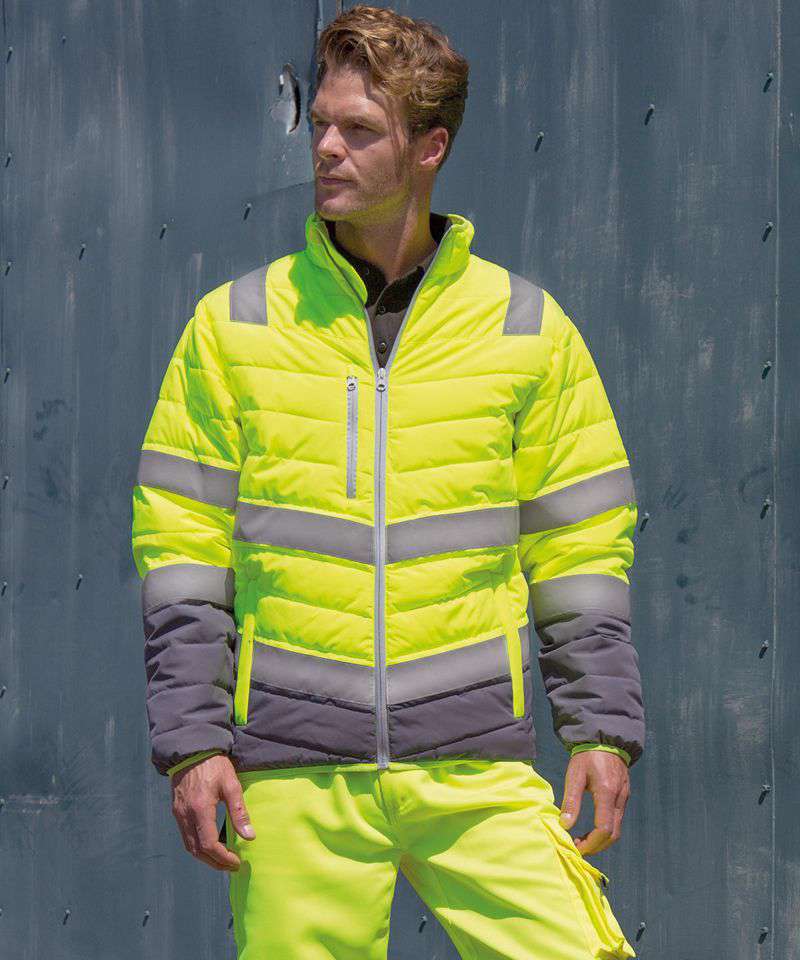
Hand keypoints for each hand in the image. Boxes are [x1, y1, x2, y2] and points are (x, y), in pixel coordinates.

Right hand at [171, 754, 255, 870]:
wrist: (192, 749)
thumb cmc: (214, 764)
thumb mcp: (231, 784)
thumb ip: (239, 812)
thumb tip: (249, 837)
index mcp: (200, 810)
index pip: (209, 845)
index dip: (223, 858)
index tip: (237, 862)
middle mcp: (185, 816)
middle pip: (197, 851)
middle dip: (215, 862)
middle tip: (231, 866)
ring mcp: (178, 814)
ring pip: (189, 846)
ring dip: (205, 856)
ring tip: (223, 858)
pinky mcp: (177, 811)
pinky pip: (186, 836)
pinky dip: (198, 845)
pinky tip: (211, 843)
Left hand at [558, 751, 629, 855]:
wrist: (605, 739)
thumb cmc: (586, 756)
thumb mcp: (574, 775)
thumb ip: (571, 801)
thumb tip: (565, 825)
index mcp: (607, 793)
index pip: (604, 829)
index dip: (591, 843)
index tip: (576, 847)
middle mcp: (620, 799)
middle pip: (614, 835)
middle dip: (596, 846)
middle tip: (578, 847)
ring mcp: (624, 798)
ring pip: (617, 829)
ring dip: (601, 840)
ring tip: (582, 839)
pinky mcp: (624, 796)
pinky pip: (617, 820)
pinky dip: (606, 830)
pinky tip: (592, 828)